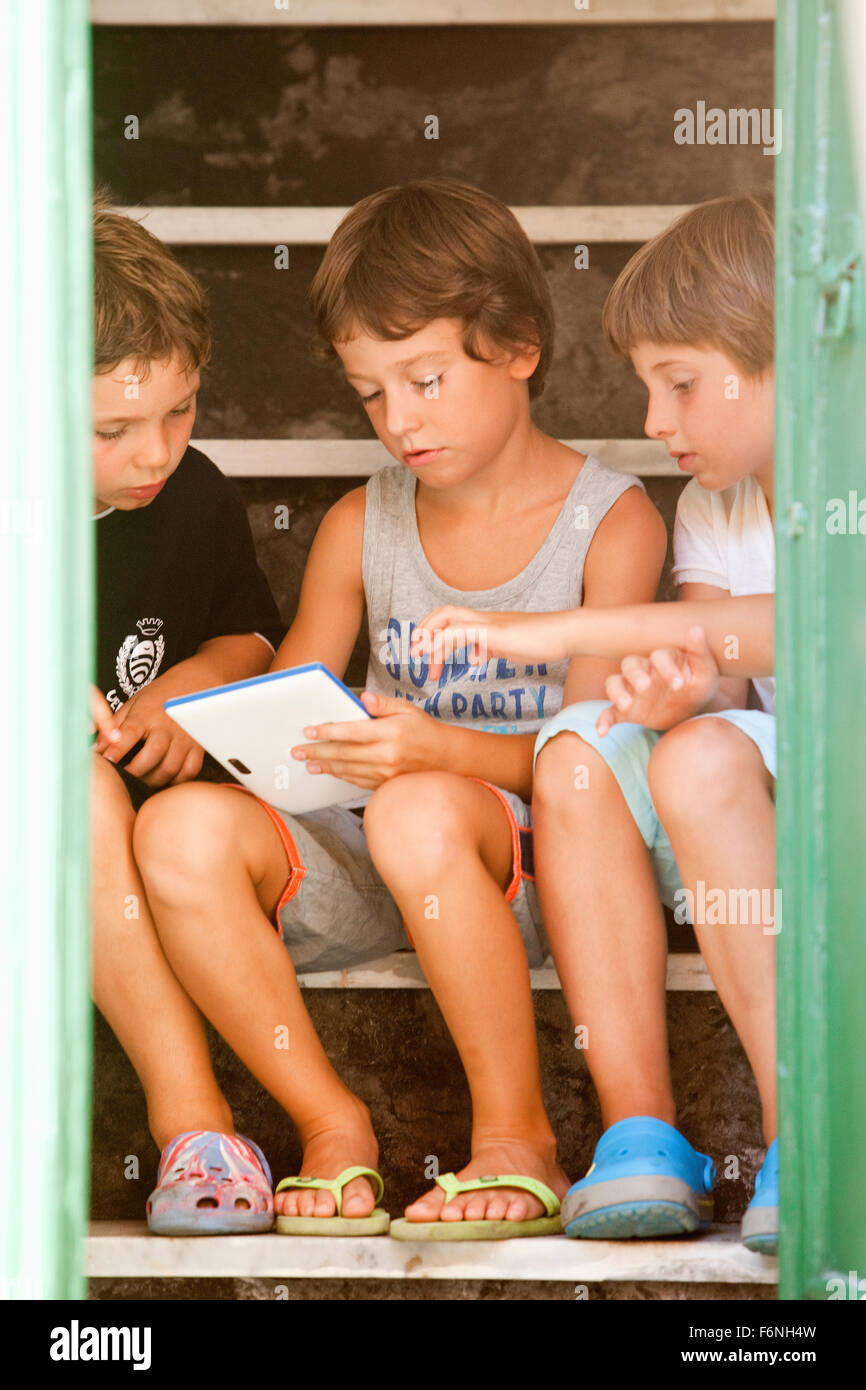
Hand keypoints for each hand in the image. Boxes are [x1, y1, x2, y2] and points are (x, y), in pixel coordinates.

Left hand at [95, 676, 204, 786]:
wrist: (194, 685)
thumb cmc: (159, 697)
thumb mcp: (133, 704)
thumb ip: (114, 726)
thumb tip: (96, 749)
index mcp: (147, 713)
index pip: (129, 733)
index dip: (117, 750)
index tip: (106, 762)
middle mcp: (167, 726)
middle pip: (154, 753)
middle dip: (136, 771)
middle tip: (125, 778)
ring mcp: (185, 737)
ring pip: (171, 766)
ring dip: (154, 779)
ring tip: (142, 780)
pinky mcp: (198, 747)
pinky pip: (189, 770)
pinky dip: (176, 780)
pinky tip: (165, 778)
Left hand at [290, 690, 444, 789]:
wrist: (445, 757)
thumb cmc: (425, 730)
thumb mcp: (407, 709)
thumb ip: (383, 703)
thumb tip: (363, 698)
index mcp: (391, 732)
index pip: (351, 732)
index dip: (327, 731)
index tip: (309, 730)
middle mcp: (387, 755)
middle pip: (344, 753)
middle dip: (317, 751)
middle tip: (298, 751)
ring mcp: (386, 773)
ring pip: (348, 770)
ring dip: (325, 766)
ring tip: (308, 763)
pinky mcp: (385, 784)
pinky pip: (358, 781)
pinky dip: (341, 775)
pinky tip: (330, 770)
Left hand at [410, 605, 571, 680]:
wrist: (564, 634)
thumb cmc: (542, 641)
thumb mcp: (509, 648)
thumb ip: (489, 649)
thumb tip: (474, 655)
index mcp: (486, 622)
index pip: (451, 618)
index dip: (433, 631)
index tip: (424, 653)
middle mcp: (483, 618)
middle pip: (443, 612)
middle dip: (424, 631)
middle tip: (415, 655)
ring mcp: (488, 622)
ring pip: (448, 619)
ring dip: (430, 640)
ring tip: (422, 662)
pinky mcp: (494, 631)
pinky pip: (460, 632)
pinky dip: (443, 643)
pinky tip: (439, 658)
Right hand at [596, 626, 719, 735]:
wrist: (691, 710)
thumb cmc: (698, 685)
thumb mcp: (705, 672)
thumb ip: (699, 652)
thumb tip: (695, 628)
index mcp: (663, 659)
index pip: (659, 657)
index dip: (667, 669)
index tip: (679, 685)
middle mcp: (643, 671)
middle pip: (630, 664)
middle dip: (635, 674)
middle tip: (645, 687)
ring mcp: (631, 690)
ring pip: (615, 683)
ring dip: (617, 692)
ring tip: (626, 705)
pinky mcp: (626, 710)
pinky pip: (609, 712)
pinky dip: (603, 720)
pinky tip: (602, 731)